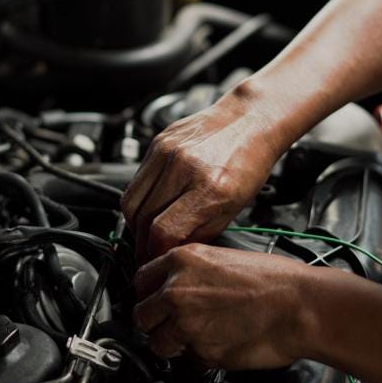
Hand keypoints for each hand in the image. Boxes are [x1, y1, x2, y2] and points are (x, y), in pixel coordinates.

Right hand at [121, 87, 284, 261]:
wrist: (249, 120)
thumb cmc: (249, 161)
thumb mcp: (235, 207)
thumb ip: (202, 233)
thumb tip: (173, 252)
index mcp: (210, 187)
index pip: (164, 231)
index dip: (155, 253)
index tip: (156, 262)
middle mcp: (184, 167)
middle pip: (142, 219)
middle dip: (142, 244)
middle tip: (148, 254)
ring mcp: (167, 152)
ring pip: (131, 201)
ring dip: (135, 225)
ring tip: (146, 234)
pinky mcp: (157, 143)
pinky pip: (136, 181)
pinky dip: (139, 201)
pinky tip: (151, 207)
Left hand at [132, 244, 315, 368]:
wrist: (301, 306)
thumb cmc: (276, 281)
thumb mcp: (223, 257)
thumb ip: (191, 272)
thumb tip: (175, 285)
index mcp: (182, 261)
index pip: (140, 280)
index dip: (149, 293)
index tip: (156, 300)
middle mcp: (177, 290)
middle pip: (142, 314)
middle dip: (156, 322)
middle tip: (173, 323)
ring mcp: (186, 323)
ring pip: (157, 343)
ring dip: (172, 344)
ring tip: (195, 337)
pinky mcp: (201, 351)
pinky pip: (187, 360)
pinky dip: (198, 358)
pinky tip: (218, 343)